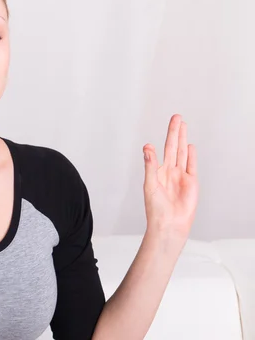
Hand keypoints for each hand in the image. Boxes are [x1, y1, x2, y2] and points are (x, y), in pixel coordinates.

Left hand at [143, 114, 198, 240]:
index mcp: (157, 171)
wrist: (169, 224)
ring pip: (183, 153)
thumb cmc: (156, 208)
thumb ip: (150, 165)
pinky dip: (192, 155)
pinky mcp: (191, 183)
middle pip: (173, 147)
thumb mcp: (150, 184)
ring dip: (183, 139)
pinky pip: (192, 165)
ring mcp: (181, 176)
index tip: (165, 124)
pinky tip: (190, 145)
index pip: (161, 149)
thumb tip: (147, 147)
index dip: (164, 137)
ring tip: (183, 125)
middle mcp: (169, 171)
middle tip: (177, 117)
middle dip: (175, 132)